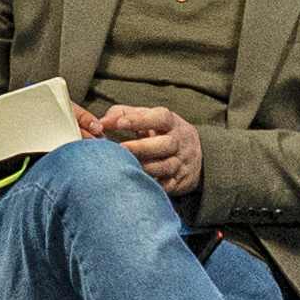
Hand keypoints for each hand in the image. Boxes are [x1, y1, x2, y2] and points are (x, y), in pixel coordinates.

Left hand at [90, 103, 205, 205]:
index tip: (120, 123)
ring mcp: (181, 163)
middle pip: (165, 144)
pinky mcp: (179, 182)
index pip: (160, 118)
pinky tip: (136, 183)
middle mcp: (179, 142)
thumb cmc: (162, 133)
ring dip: (145, 167)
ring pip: (165, 166)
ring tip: (125, 166)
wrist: (198, 156)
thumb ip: (125, 114)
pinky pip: (167, 185)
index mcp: (172, 123)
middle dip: (142, 147)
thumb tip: (102, 122)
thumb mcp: (149, 118)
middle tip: (121, 148)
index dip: (140, 120)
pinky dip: (152, 185)